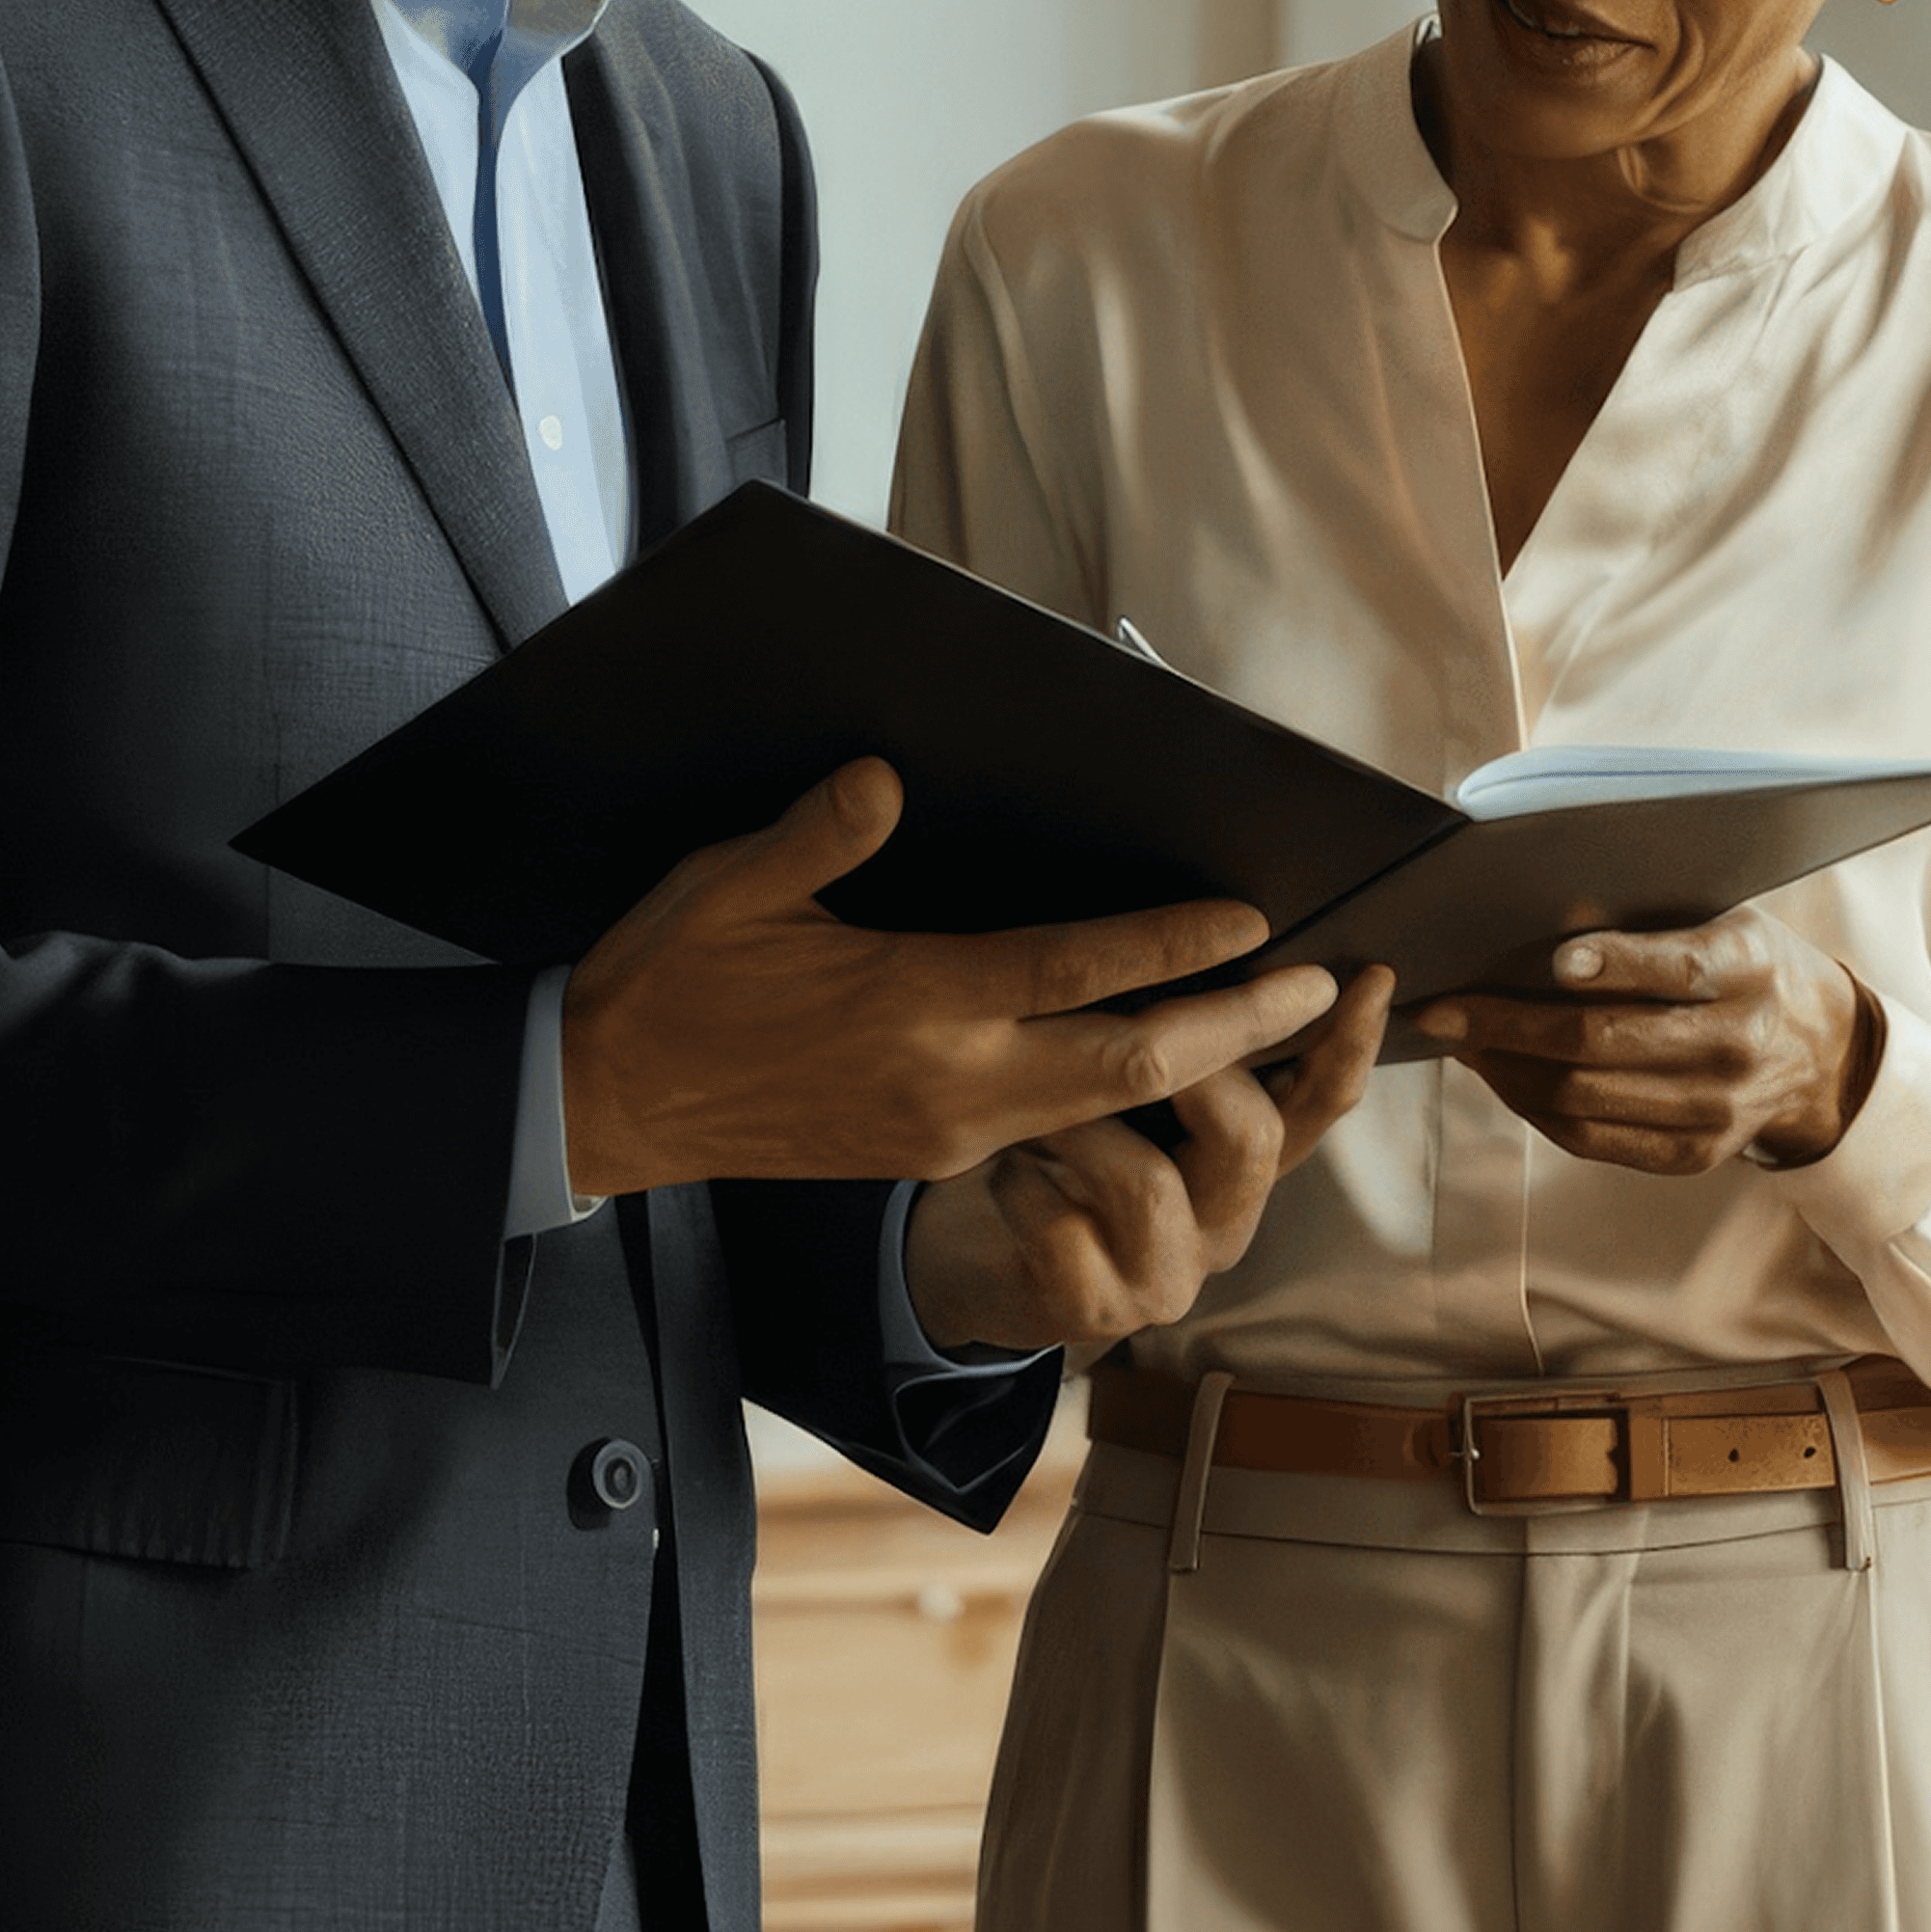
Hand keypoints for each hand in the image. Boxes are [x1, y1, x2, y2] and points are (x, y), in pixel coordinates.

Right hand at [560, 761, 1345, 1197]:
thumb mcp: (729, 889)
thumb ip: (818, 837)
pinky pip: (1062, 1125)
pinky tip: (1170, 1058)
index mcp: (912, 1004)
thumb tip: (886, 779)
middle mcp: (952, 1079)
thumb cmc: (671, 982)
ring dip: (1202, 1065)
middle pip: (1133, 1063)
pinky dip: (1133, 1094)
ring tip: (1275, 1023)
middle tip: (1320, 989)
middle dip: (1238, 1030)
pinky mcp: (934, 1153)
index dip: (1172, 946)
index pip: (1074, 972)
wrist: (610, 1106)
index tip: (1255, 919)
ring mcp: (950, 1128)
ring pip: (1110, 1104)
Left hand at [900, 966, 1394, 1353]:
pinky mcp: (1100, 1313)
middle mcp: (1226, 1223)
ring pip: (1148, 1183)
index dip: (1349, 1043)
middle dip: (1194, 1068)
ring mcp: (1169, 1276)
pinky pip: (1063, 1231)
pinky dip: (1022, 1189)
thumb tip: (1221, 939)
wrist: (984, 1266)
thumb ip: (1181, 1044)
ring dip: (1081, 1131)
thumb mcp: (1127, 1095)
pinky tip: (1004, 1176)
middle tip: (1133, 1026)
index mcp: (1246, 1164)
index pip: (1321, 1102)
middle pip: (1253, 1138)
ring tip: (1036, 1113)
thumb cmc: (1063, 1157)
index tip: (1370, 975)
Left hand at [1410, 912, 1880, 1175]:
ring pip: (1584, 1099)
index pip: (1675, 970)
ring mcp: (1715, 1111)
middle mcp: (1736, 1047)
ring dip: (1505, 1071)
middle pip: (1604, 1044)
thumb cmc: (1749, 968)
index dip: (1611, 965)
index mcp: (1749, 970)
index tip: (1549, 961)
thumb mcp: (1727, 922)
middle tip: (1442, 1010)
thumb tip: (1538, 923)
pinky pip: (1591, 1139)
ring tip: (1458, 1041)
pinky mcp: (1692, 1155)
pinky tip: (1500, 1076)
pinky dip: (1533, 1107)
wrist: (1821, 1054)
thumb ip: (1653, 924)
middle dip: (1507, 1027)